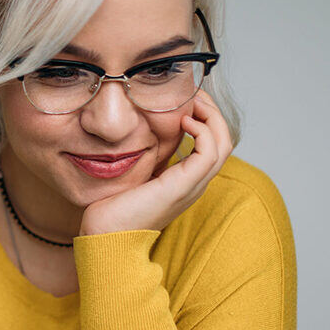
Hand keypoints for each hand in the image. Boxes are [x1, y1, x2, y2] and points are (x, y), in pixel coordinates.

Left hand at [77, 88, 233, 235]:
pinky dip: (203, 131)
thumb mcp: (132, 174)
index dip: (204, 117)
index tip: (185, 98)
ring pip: (223, 143)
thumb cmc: (112, 209)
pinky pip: (210, 152)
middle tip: (193, 92)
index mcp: (184, 180)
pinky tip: (183, 121)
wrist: (105, 237)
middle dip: (211, 110)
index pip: (211, 143)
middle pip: (224, 139)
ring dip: (211, 115)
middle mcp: (194, 183)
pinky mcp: (183, 186)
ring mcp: (191, 186)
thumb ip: (142, 157)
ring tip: (192, 100)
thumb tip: (136, 131)